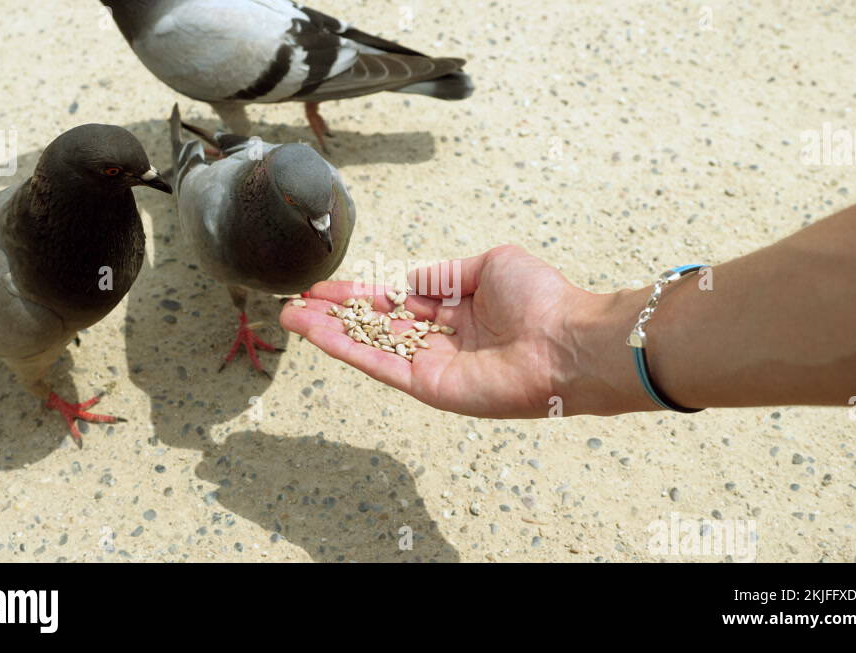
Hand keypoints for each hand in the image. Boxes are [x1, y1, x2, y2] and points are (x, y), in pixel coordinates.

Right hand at [280, 245, 648, 417]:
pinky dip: (346, 349)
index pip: (395, 299)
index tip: (324, 287)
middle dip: (333, 314)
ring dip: (327, 332)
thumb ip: (446, 273)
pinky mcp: (428, 386)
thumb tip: (411, 281)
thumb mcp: (491, 264)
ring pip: (368, 345)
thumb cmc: (541, 298)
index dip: (360, 293)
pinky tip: (316, 334)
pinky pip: (379, 365)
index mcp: (455, 308)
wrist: (566, 340)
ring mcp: (431, 365)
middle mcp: (439, 338)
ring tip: (289, 316)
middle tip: (294, 304)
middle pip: (374, 324)